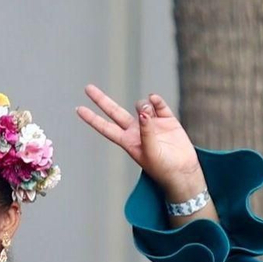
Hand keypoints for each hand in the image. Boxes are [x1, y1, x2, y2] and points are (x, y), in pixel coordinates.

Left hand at [76, 84, 205, 201]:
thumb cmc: (163, 168)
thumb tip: (144, 111)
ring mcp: (151, 123)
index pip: (106, 128)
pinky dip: (155, 100)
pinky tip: (154, 101)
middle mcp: (136, 130)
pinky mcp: (167, 119)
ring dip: (142, 105)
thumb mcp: (150, 152)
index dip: (92, 119)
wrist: (183, 171)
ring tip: (149, 114)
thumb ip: (146, 131)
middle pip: (115, 112)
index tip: (78, 109)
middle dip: (101, 100)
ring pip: (140, 105)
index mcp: (127, 141)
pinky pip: (158, 103)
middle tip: (88, 88)